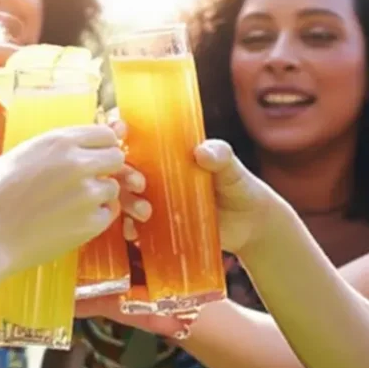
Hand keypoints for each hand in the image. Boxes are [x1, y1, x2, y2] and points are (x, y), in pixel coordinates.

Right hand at [0, 125, 124, 273]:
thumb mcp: (19, 155)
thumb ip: (52, 148)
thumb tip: (75, 142)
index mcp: (59, 142)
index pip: (104, 133)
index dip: (100, 145)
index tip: (93, 154)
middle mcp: (79, 163)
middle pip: (117, 157)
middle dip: (105, 167)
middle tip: (87, 179)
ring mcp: (88, 194)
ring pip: (112, 188)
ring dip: (99, 194)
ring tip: (71, 204)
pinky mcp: (92, 223)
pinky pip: (108, 213)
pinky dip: (96, 217)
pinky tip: (71, 220)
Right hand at [76, 139, 279, 335]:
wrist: (249, 225)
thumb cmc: (239, 186)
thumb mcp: (231, 168)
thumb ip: (221, 156)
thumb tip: (201, 152)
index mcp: (166, 152)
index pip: (134, 137)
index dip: (119, 133)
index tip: (120, 136)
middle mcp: (152, 173)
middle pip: (122, 169)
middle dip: (123, 175)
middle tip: (140, 185)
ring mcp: (152, 199)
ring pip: (124, 196)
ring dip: (126, 203)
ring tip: (144, 214)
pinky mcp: (155, 225)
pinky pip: (132, 224)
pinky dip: (128, 228)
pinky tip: (133, 233)